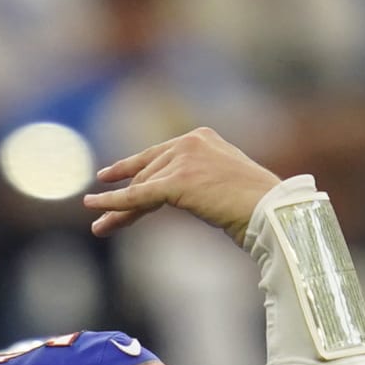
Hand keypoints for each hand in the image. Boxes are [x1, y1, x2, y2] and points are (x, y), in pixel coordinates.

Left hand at [83, 127, 283, 245]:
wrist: (271, 212)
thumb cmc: (256, 206)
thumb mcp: (222, 183)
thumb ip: (197, 180)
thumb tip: (180, 194)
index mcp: (201, 137)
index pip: (158, 156)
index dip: (130, 168)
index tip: (107, 175)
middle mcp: (189, 142)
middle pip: (146, 173)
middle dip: (122, 197)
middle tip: (99, 217)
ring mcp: (183, 159)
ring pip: (141, 188)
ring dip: (119, 209)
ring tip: (100, 227)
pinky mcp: (177, 182)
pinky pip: (137, 196)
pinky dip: (113, 203)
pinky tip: (92, 207)